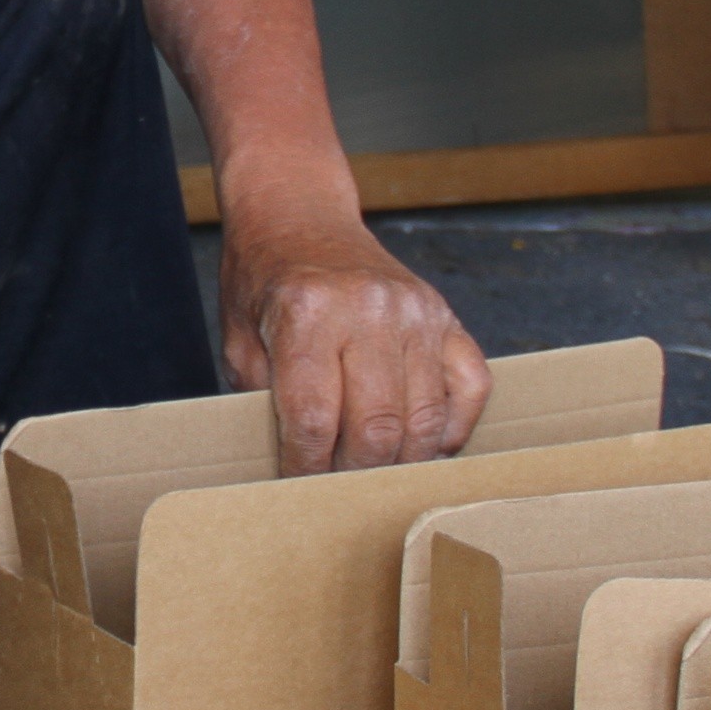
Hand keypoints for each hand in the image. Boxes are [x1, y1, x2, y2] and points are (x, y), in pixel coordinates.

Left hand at [218, 197, 491, 476]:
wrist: (299, 218)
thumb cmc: (264, 285)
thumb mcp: (240, 342)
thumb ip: (266, 402)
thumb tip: (296, 472)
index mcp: (308, 313)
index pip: (315, 420)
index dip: (306, 469)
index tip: (299, 491)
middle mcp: (369, 309)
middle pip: (377, 427)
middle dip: (356, 474)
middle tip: (339, 491)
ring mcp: (417, 311)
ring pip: (425, 418)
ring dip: (402, 461)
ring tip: (376, 476)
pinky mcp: (446, 316)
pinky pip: (470, 387)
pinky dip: (451, 426)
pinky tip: (424, 443)